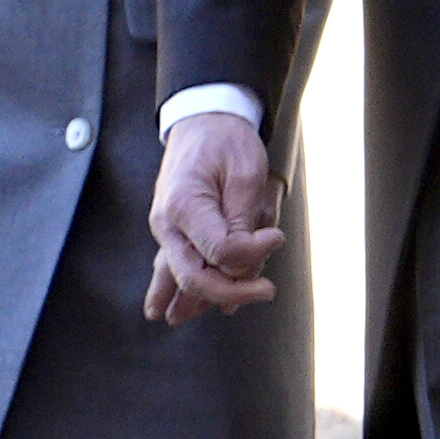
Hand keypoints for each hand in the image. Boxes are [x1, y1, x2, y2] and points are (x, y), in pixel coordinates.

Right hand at [144, 113, 285, 323]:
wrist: (201, 120)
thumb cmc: (226, 142)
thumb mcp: (245, 174)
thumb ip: (243, 222)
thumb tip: (244, 267)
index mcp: (184, 205)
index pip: (219, 251)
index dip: (253, 253)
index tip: (277, 237)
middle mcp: (167, 223)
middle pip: (193, 276)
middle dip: (230, 291)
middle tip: (267, 291)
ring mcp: (166, 229)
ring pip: (177, 277)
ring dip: (192, 301)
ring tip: (192, 319)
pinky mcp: (172, 231)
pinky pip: (169, 266)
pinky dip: (168, 288)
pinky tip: (162, 310)